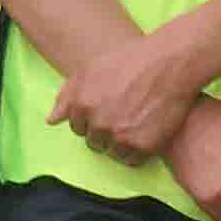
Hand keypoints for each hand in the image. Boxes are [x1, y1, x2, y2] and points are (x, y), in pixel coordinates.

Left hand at [52, 25, 199, 161]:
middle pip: (94, 142)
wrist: (170, 63)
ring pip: (112, 153)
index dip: (93, 117)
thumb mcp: (91, 69)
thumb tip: (51, 121)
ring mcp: (120, 137)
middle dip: (106, 131)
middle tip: (125, 113)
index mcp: (82, 105)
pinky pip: (132, 160)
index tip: (109, 107)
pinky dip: (139, 150)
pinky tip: (146, 131)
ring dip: (122, 142)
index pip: (78, 127)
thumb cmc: (131, 60)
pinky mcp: (143, 146)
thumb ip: (67, 95)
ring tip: (137, 121)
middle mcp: (98, 123)